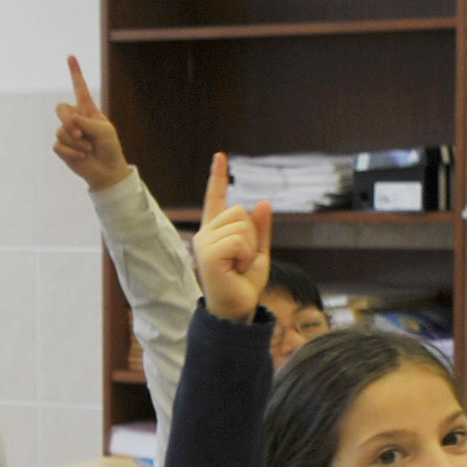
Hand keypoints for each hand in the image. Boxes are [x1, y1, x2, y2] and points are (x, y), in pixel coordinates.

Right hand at [50, 57, 129, 191]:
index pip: (80, 89)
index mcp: (88, 111)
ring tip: (88, 148)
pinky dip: (71, 151)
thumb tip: (71, 120)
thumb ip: (88, 122)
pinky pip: (58, 144)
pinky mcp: (62, 147)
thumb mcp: (105, 131)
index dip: (75, 73)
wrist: (106, 170)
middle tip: (79, 131)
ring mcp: (67, 133)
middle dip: (67, 120)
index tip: (71, 57)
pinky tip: (81, 155)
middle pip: (60, 109)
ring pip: (61, 130)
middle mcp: (76, 119)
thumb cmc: (109, 147)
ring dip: (76, 141)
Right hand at [191, 152, 271, 322]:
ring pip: (241, 224)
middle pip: (240, 210)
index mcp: (216, 232)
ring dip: (250, 246)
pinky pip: (239, 239)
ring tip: (240, 266)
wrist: (236, 310)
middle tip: (244, 260)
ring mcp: (203, 243)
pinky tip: (237, 268)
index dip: (218, 177)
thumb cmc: (244, 285)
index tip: (220, 156)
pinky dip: (246, 254)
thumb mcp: (259, 253)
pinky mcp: (207, 253)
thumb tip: (263, 202)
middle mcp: (205, 234)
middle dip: (252, 234)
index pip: (216, 199)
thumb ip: (261, 229)